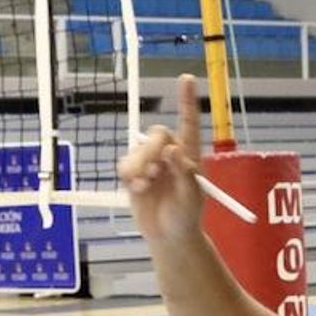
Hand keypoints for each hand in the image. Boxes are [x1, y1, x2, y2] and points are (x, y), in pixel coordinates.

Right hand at [116, 74, 204, 244]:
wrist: (168, 236)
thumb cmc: (187, 217)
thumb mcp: (191, 198)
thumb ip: (184, 174)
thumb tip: (174, 150)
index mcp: (190, 155)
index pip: (188, 123)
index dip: (186, 100)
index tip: (186, 78)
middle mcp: (170, 154)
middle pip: (156, 135)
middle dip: (150, 152)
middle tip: (151, 174)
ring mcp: (151, 163)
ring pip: (137, 150)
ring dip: (139, 168)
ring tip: (145, 187)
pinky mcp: (134, 174)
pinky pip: (124, 164)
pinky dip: (128, 176)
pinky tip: (137, 190)